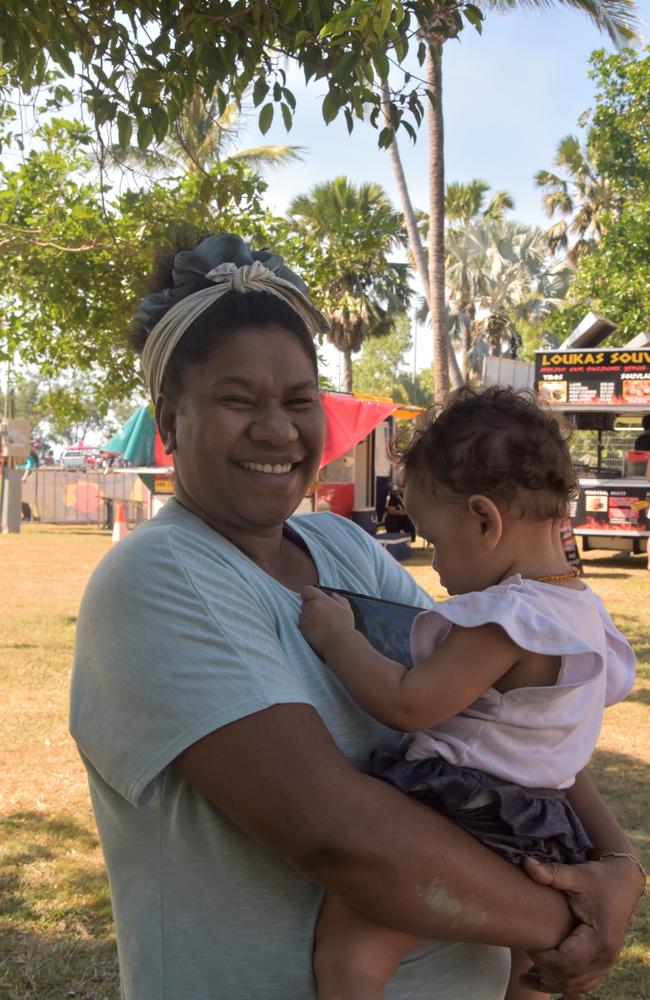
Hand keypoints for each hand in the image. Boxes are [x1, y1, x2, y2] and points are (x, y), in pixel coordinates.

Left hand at [299, 587, 354, 657]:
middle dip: (311, 606)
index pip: (306, 590)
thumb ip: (339, 599)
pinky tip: (316, 630)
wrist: (338, 643)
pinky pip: (301, 624)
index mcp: (319, 599)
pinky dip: (306, 625)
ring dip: (308, 616)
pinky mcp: (302, 629)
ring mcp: (304, 619)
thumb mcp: (346, 609)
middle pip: (304, 602)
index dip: (310, 594)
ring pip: (302, 614)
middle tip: (322, 613)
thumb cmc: (344, 625)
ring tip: (320, 623)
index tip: (316, 599)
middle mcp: (309, 607)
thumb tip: (333, 595)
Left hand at [518, 855, 641, 995]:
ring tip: (525, 977)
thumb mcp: (577, 875)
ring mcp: (605, 963)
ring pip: (575, 986)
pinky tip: (542, 979)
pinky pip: (582, 983)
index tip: (526, 943)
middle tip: (523, 953)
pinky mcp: (602, 962)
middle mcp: (605, 957)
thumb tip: (526, 863)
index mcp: (599, 941)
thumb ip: (552, 873)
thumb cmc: (599, 879)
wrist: (622, 882)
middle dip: (543, 972)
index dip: (542, 958)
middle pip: (569, 979)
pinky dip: (563, 984)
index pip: (565, 963)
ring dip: (551, 982)